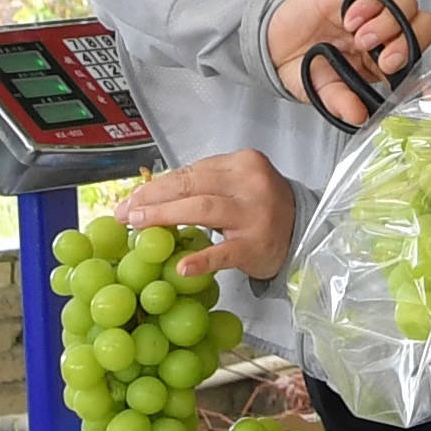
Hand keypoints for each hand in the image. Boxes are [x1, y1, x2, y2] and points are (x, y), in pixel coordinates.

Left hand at [116, 149, 297, 283]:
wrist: (303, 232)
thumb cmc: (261, 207)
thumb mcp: (237, 185)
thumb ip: (202, 186)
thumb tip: (147, 197)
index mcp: (242, 163)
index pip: (190, 172)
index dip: (155, 186)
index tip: (130, 200)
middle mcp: (250, 183)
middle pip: (192, 186)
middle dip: (153, 199)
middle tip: (126, 213)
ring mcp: (255, 214)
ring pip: (203, 209)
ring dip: (166, 217)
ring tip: (140, 227)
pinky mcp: (257, 245)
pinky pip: (225, 252)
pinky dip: (201, 259)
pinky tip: (181, 267)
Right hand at [263, 0, 422, 109]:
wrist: (274, 43)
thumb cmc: (305, 65)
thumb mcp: (322, 92)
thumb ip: (342, 102)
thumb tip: (360, 116)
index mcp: (383, 63)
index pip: (418, 61)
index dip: (424, 74)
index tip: (422, 91)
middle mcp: (385, 35)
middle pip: (422, 26)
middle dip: (409, 44)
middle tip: (384, 60)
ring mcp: (373, 12)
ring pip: (406, 4)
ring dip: (389, 23)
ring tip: (360, 39)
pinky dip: (370, 4)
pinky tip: (349, 19)